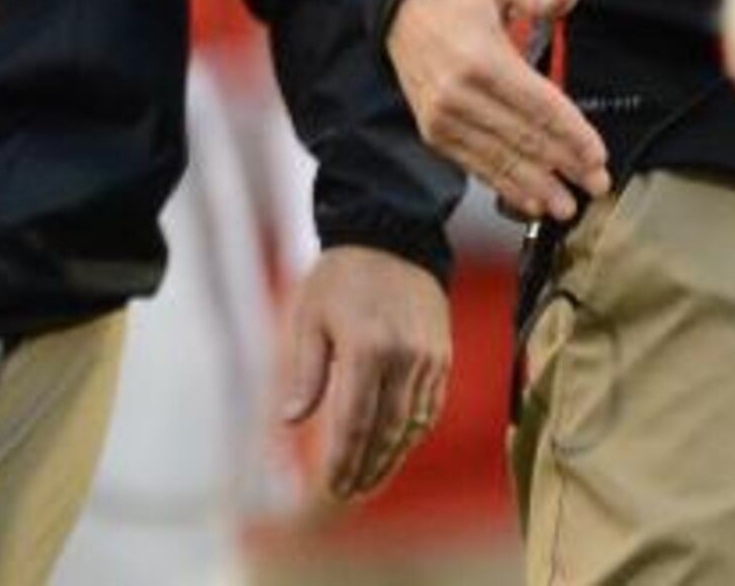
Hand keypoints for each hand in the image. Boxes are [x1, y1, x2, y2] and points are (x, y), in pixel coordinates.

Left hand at [278, 245, 450, 503]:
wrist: (392, 239)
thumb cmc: (339, 278)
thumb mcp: (309, 318)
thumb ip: (306, 373)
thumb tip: (289, 422)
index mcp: (367, 349)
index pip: (355, 422)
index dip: (343, 460)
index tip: (330, 487)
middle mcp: (405, 359)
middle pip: (387, 432)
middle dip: (367, 468)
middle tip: (347, 495)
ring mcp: (430, 360)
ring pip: (412, 426)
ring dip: (390, 458)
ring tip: (368, 482)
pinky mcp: (444, 358)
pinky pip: (429, 408)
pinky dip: (411, 434)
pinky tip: (394, 449)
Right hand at [386, 0, 608, 220]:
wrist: (400, 12)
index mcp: (480, 59)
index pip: (538, 105)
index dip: (571, 133)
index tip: (599, 155)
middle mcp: (458, 94)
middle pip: (524, 137)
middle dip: (565, 164)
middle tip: (598, 184)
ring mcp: (443, 117)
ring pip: (501, 157)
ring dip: (537, 185)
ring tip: (567, 206)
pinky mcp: (434, 131)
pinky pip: (475, 163)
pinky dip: (504, 185)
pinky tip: (529, 201)